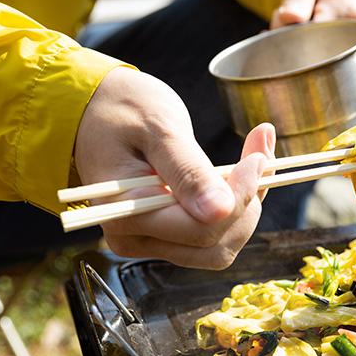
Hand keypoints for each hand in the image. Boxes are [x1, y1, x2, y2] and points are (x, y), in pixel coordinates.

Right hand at [74, 67, 273, 268]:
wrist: (97, 111)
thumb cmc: (123, 109)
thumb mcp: (159, 128)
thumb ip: (188, 171)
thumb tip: (218, 210)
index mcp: (125, 213)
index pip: (201, 230)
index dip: (239, 199)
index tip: (257, 159)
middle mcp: (134, 238)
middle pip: (214, 246)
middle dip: (246, 206)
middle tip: (258, 155)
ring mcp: (149, 242)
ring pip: (219, 246)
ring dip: (246, 208)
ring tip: (253, 159)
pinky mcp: (165, 236)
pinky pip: (212, 235)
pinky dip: (235, 207)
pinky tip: (242, 172)